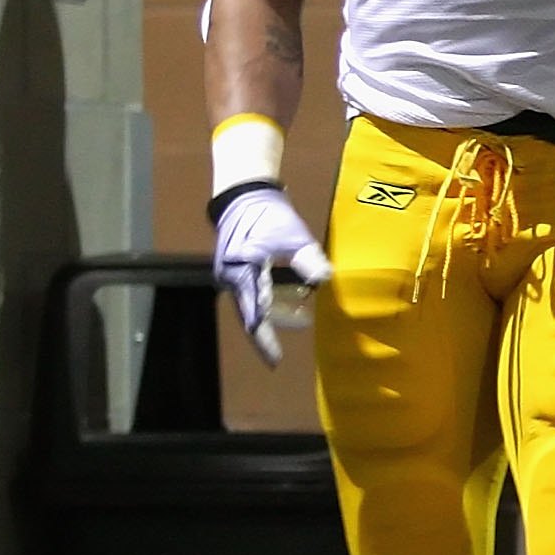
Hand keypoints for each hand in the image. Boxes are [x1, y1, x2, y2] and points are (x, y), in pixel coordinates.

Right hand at [211, 184, 331, 366]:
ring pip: (250, 305)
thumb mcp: (292, 235)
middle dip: (268, 332)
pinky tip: (290, 302)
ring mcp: (231, 274)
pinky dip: (269, 301)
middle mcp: (231, 278)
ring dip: (273, 315)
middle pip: (249, 315)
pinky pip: (250, 292)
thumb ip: (308, 258)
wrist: (244, 194)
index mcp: (244, 273)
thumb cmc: (268, 213)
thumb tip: (323, 277)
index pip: (255, 315)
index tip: (275, 360)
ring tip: (299, 320)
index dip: (265, 340)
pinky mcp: (235, 268)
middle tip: (279, 353)